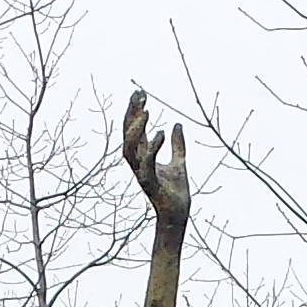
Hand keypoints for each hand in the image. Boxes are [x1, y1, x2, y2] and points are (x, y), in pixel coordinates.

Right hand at [122, 91, 189, 229]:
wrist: (178, 214)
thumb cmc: (175, 191)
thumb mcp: (179, 161)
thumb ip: (177, 144)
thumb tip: (177, 124)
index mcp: (143, 157)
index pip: (134, 130)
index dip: (134, 111)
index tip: (140, 93)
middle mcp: (138, 164)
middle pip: (127, 136)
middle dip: (130, 115)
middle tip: (138, 95)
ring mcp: (142, 173)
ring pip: (129, 150)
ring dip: (135, 131)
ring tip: (146, 112)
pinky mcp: (151, 183)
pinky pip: (147, 163)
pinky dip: (152, 148)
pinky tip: (160, 133)